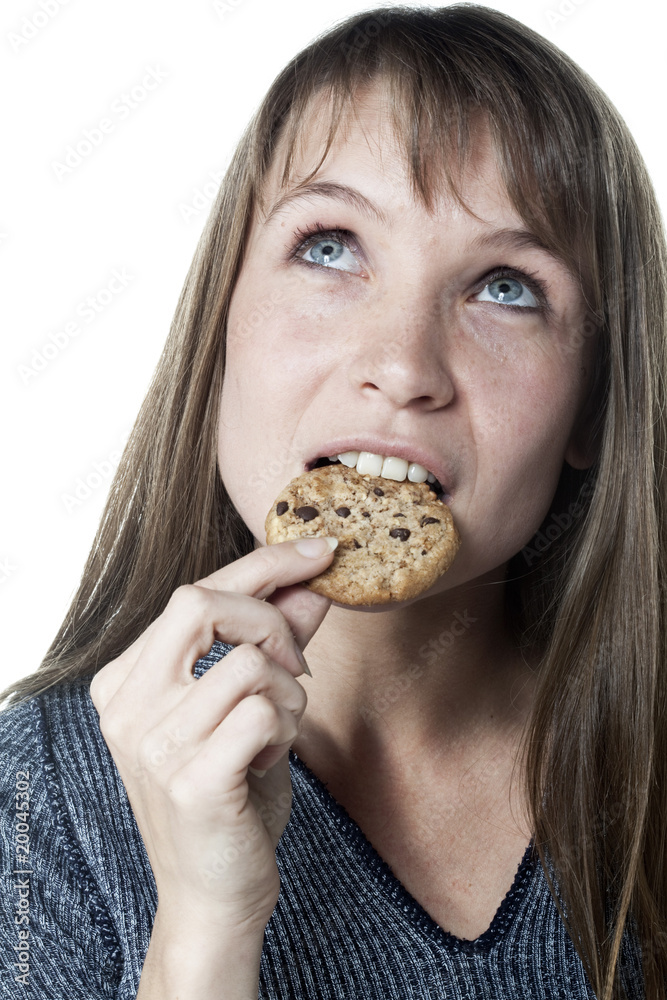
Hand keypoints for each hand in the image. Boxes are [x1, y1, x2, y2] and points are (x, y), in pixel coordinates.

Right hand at [89, 536, 336, 932]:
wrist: (212, 894)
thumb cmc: (230, 793)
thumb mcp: (248, 704)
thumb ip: (274, 640)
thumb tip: (312, 579)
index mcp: (126, 679)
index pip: (195, 592)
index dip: (265, 563)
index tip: (320, 550)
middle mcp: (126, 705)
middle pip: (203, 604)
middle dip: (271, 622)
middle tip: (295, 665)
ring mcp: (152, 744)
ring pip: (248, 663)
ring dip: (288, 693)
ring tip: (277, 731)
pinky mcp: (191, 780)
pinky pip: (264, 711)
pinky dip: (287, 729)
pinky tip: (270, 760)